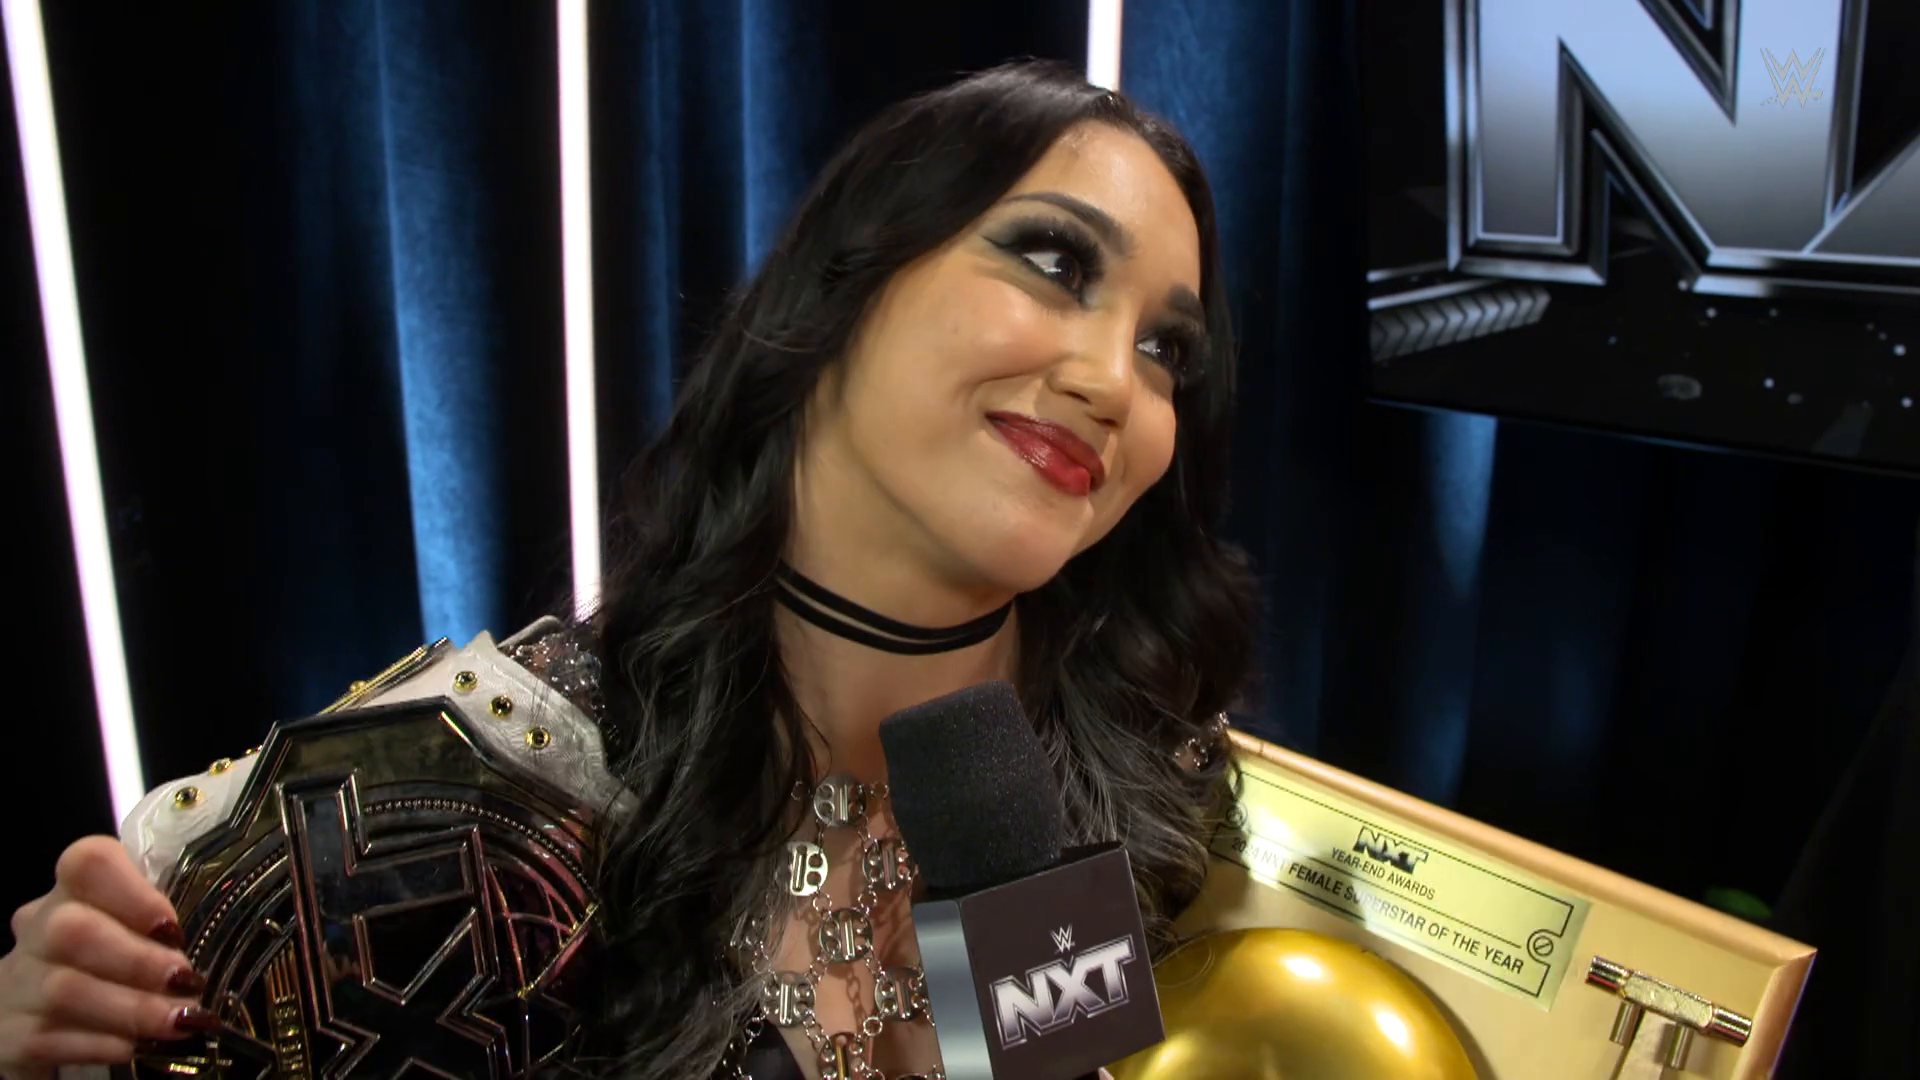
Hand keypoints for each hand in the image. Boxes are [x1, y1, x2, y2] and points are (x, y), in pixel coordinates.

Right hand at [0, 837, 214, 1078]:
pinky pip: (53, 1038)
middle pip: (73, 929)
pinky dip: (103, 1043)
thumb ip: (166, 930)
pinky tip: (137, 1048)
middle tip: (186, 980)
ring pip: (65, 987)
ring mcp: (19, 983)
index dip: (133, 892)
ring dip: (131, 1007)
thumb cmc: (108, 968)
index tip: (172, 927)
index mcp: (73, 892)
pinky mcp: (12, 1035)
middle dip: (138, 960)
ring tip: (178, 1020)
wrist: (36, 1022)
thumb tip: (238, 937)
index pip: (88, 862)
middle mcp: (39, 930)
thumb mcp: (134, 937)